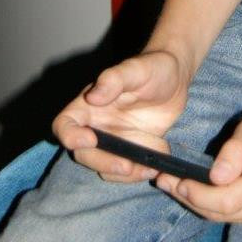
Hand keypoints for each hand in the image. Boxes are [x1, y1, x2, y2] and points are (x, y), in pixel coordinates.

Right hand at [52, 49, 189, 183]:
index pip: (64, 125)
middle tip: (127, 166)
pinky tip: (155, 166)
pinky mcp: (130, 150)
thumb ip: (115, 78)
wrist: (176, 77)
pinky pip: (126, 171)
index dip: (70, 137)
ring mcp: (114, 140)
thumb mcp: (137, 68)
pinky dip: (137, 174)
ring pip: (105, 168)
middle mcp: (97, 125)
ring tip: (149, 167)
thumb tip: (93, 96)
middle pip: (84, 154)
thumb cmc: (154, 66)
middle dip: (104, 163)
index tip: (91, 140)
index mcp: (89, 104)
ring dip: (124, 174)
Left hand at [155, 97, 241, 226]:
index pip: (225, 201)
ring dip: (200, 204)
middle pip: (222, 214)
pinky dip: (217, 206)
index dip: (195, 194)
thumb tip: (215, 176)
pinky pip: (238, 216)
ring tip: (177, 185)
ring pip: (228, 218)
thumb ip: (237, 149)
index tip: (173, 179)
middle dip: (190, 198)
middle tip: (165, 180)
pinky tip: (202, 190)